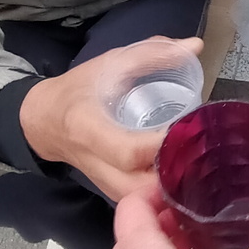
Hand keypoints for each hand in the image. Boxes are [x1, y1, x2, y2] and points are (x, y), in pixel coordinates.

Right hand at [18, 37, 203, 201]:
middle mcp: (94, 162)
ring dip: (172, 187)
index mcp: (87, 128)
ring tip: (199, 163)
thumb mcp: (110, 63)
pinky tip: (185, 175)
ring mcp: (102, 183)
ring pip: (142, 200)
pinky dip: (164, 193)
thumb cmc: (78, 89)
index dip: (161, 146)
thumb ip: (153, 53)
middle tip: (205, 151)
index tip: (190, 129)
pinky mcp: (111, 192)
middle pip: (139, 186)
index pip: (127, 151)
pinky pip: (141, 201)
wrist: (43, 121)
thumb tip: (196, 46)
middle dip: (175, 174)